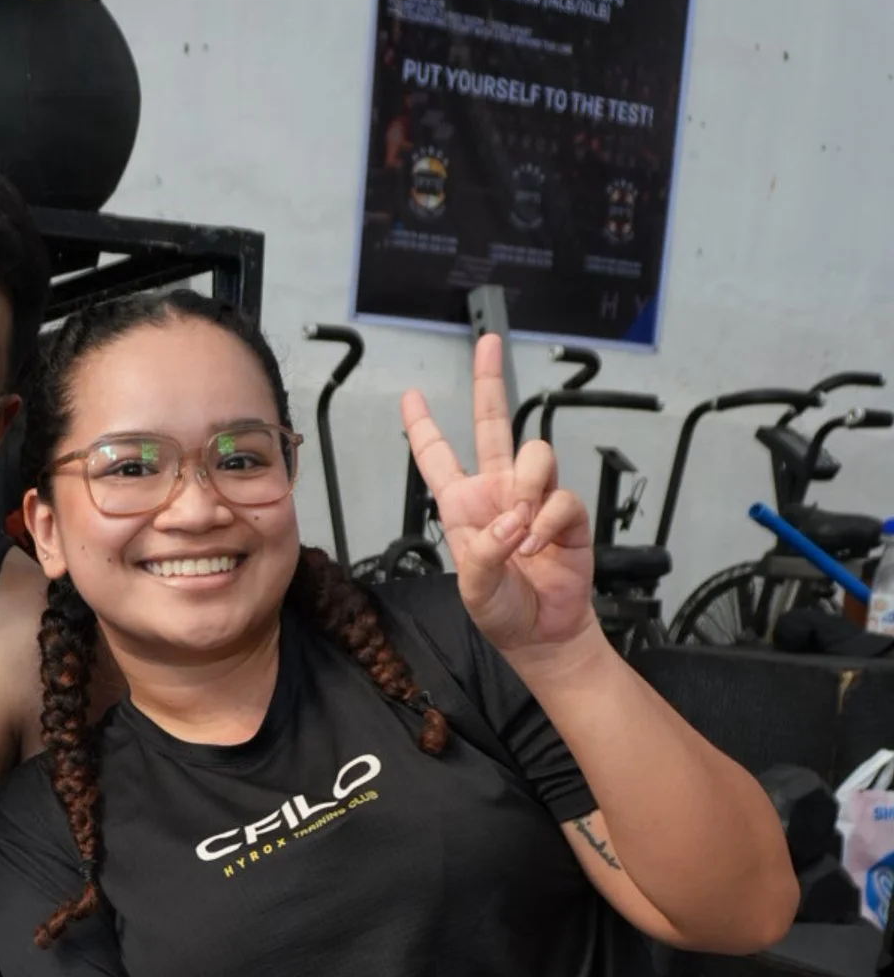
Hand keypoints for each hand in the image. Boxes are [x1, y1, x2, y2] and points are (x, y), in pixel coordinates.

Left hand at [401, 335, 595, 655]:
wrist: (542, 633)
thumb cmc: (501, 610)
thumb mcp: (474, 588)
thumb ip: (484, 553)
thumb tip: (512, 521)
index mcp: (462, 505)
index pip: (438, 457)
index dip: (423, 426)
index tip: (411, 396)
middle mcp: (497, 492)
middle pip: (492, 424)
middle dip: (489, 381)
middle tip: (488, 344)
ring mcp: (532, 498)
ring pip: (535, 454)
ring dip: (528, 488)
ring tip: (521, 529)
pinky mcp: (565, 513)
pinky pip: (562, 496)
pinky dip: (549, 521)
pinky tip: (539, 546)